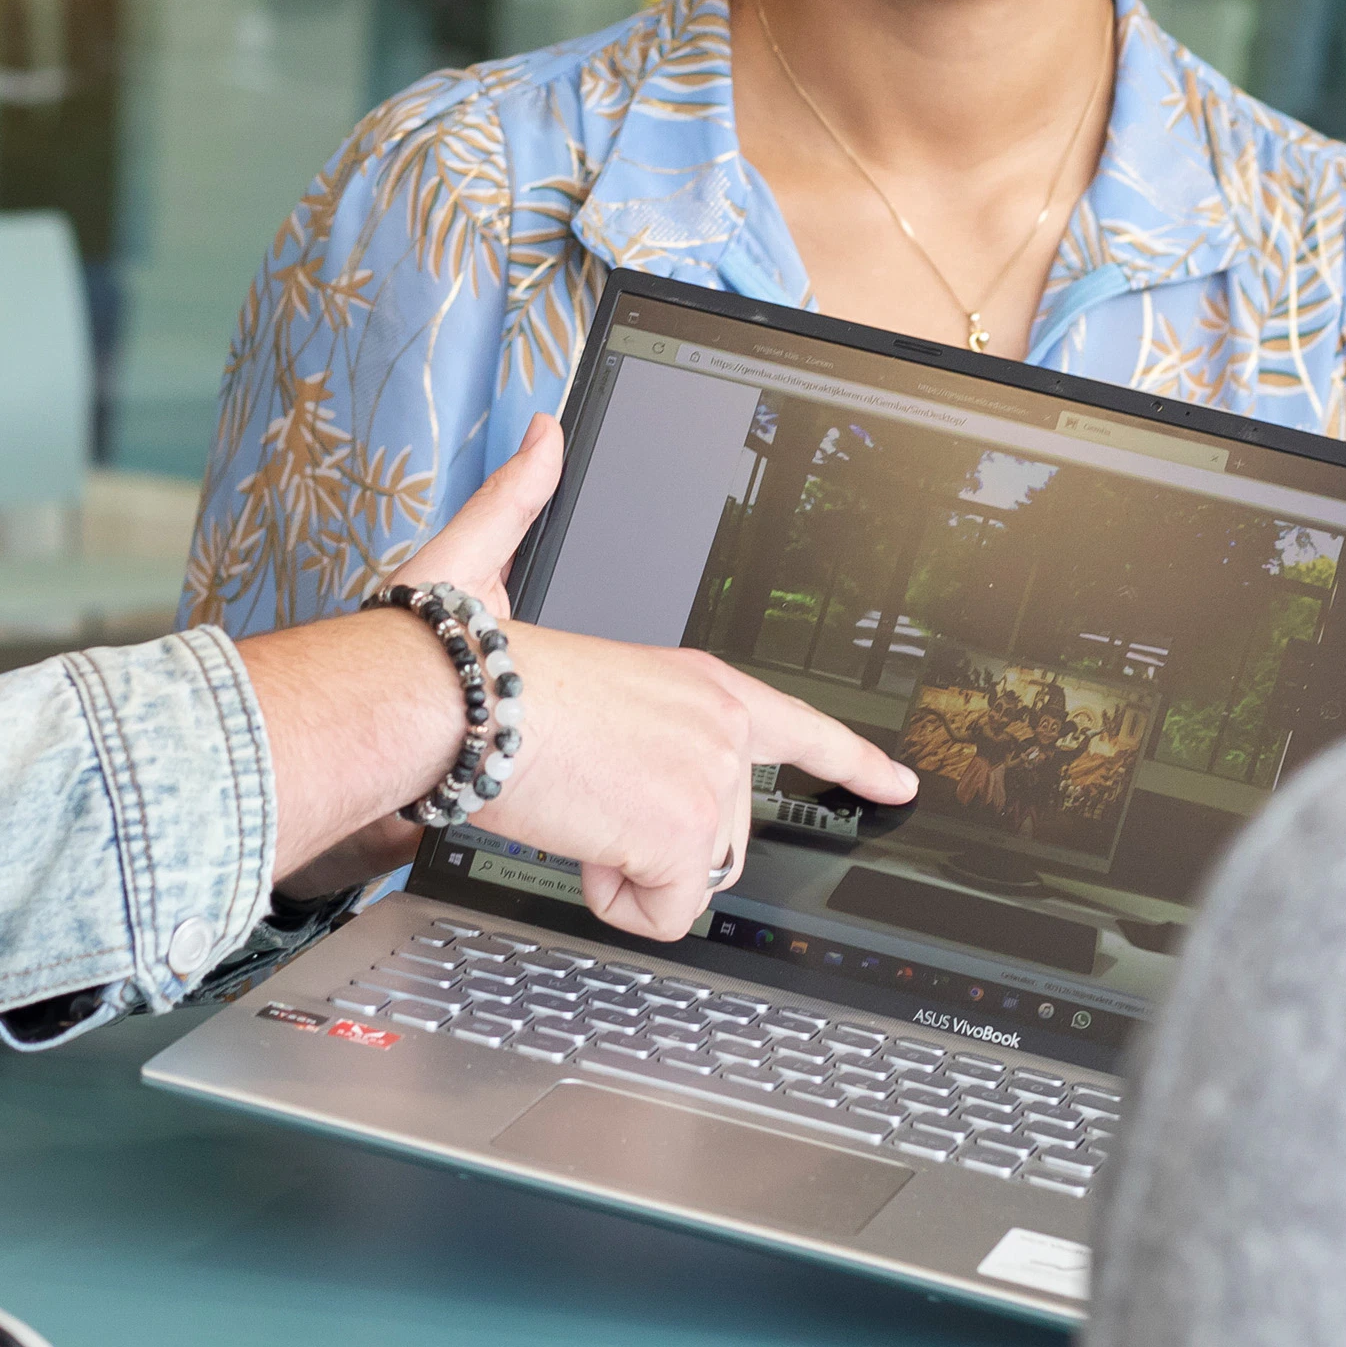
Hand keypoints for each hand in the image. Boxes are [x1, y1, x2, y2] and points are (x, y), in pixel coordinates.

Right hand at [401, 415, 920, 944]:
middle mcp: (718, 723)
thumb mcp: (500, 574)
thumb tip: (542, 435)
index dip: (853, 759)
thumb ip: (527, 503)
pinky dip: (615, 898)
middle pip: (723, 830)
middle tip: (585, 791)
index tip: (897, 782)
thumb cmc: (461, 661)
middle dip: (652, 839)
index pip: (799, 724)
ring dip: (625, 865)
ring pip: (692, 874)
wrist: (448, 701)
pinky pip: (668, 911)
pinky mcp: (688, 830)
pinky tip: (580, 841)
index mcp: (695, 679)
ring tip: (575, 805)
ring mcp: (712, 775)